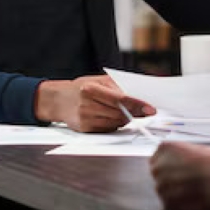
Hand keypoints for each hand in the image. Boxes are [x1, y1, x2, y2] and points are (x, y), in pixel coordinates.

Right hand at [35, 74, 155, 133]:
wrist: (59, 99)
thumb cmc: (82, 87)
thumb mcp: (99, 80)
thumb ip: (119, 87)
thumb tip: (142, 97)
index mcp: (90, 88)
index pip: (120, 98)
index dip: (138, 105)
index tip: (151, 109)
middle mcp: (87, 104)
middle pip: (120, 112)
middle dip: (136, 113)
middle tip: (146, 111)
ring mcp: (85, 118)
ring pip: (117, 122)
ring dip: (126, 118)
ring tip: (124, 111)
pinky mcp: (85, 128)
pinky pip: (109, 128)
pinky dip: (115, 123)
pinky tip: (110, 116)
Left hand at [150, 142, 209, 209]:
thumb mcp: (197, 150)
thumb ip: (181, 157)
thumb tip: (178, 165)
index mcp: (165, 148)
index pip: (157, 158)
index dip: (168, 165)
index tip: (178, 168)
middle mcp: (159, 165)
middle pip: (158, 174)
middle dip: (169, 178)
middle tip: (186, 181)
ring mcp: (161, 185)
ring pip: (163, 190)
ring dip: (174, 192)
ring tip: (192, 191)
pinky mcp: (167, 203)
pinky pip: (169, 203)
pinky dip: (179, 203)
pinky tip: (193, 199)